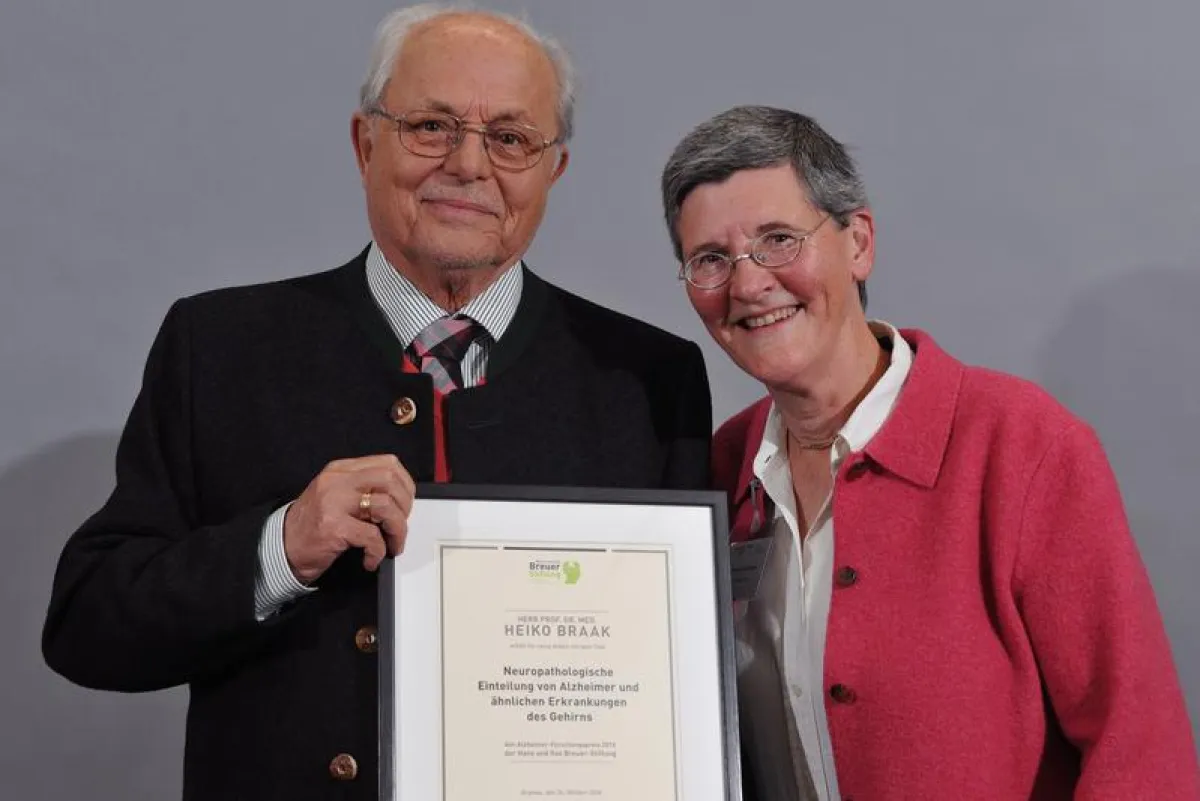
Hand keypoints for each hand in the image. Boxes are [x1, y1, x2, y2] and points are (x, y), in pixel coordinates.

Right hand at [282, 455, 414, 583]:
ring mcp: (333, 503)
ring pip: (386, 506)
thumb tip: (400, 497)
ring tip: (392, 546)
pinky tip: (371, 559)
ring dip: (397, 531)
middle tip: (400, 526)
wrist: (280, 548)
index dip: (405, 484)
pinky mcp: (333, 527)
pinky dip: (378, 551)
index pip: (387, 463)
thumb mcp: (335, 495)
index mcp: (341, 470)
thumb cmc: (312, 525)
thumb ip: (362, 488)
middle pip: (389, 479)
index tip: (406, 504)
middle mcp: (337, 481)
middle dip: (405, 505)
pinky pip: (372, 536)